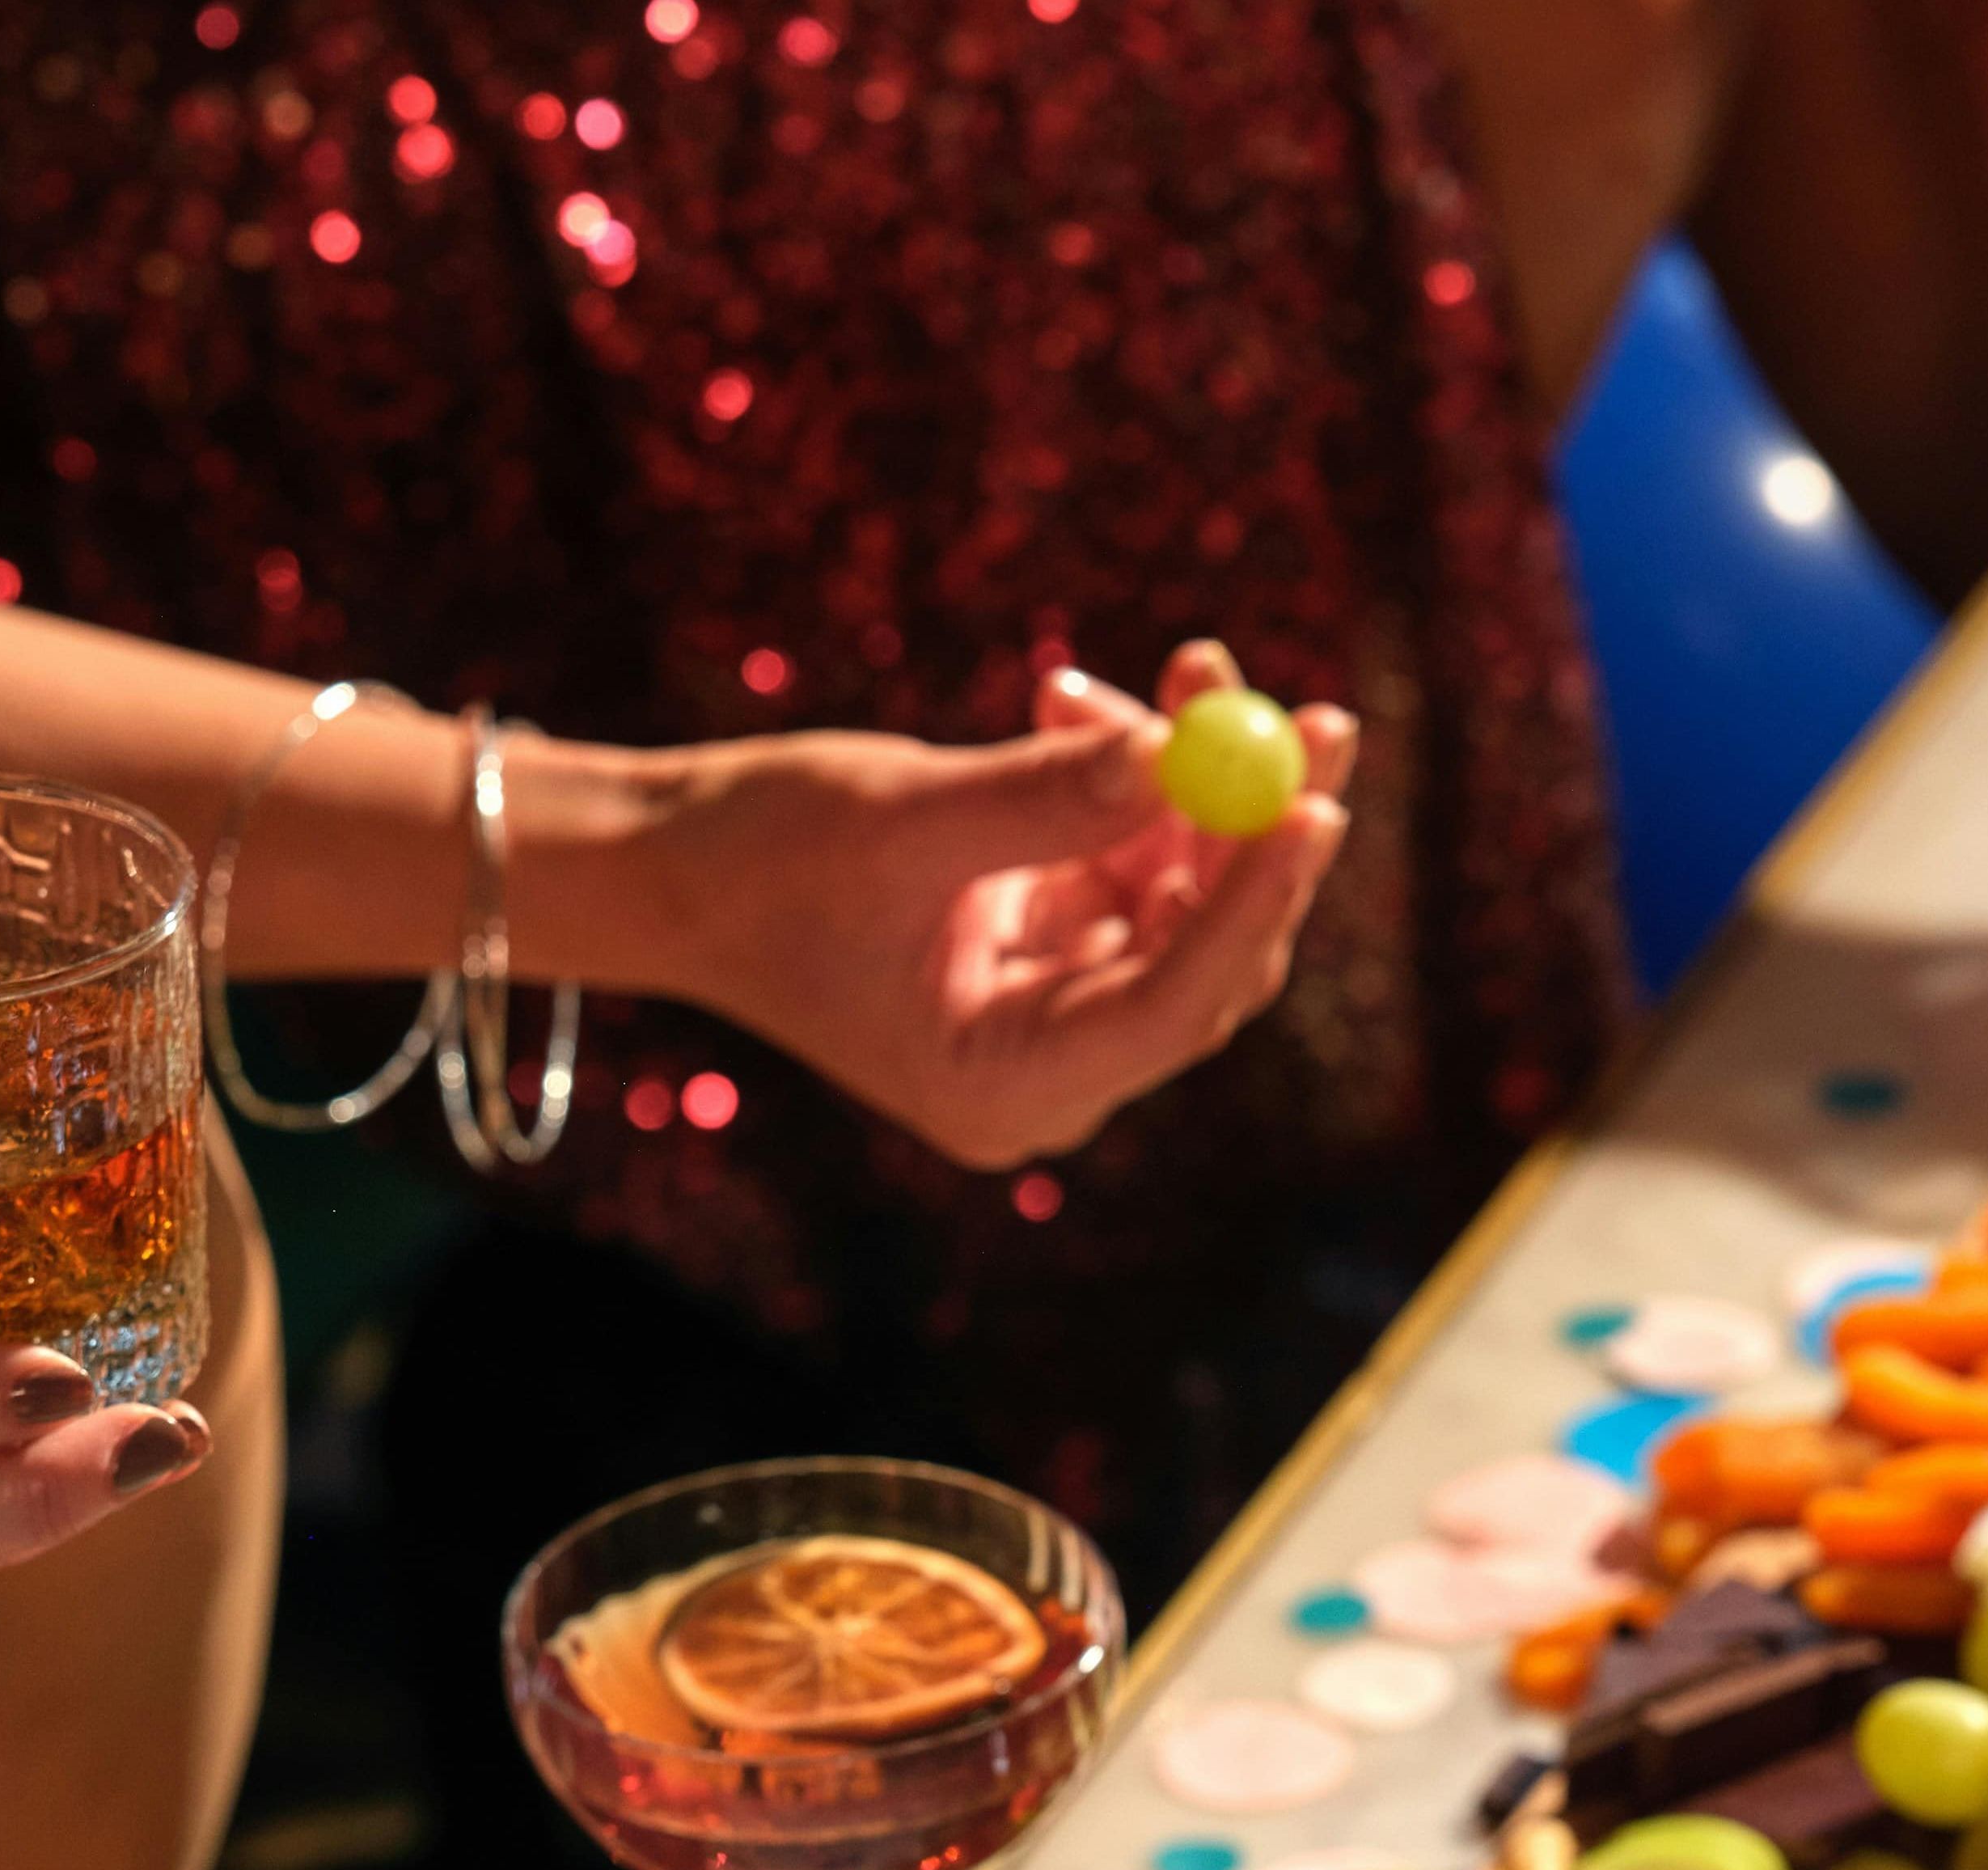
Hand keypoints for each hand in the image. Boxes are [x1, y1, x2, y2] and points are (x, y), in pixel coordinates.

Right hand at [606, 647, 1360, 1170]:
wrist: (666, 865)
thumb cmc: (752, 859)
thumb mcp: (897, 821)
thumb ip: (1040, 798)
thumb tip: (1177, 753)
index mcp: (1006, 1088)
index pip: (1173, 1006)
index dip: (1252, 903)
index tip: (1315, 804)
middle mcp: (1047, 1069)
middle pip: (1207, 959)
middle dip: (1254, 829)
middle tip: (1320, 719)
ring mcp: (1053, 1007)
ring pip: (1182, 896)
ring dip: (1193, 780)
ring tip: (1192, 663)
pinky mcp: (1045, 945)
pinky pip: (1131, 860)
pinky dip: (1130, 780)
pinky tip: (1079, 699)